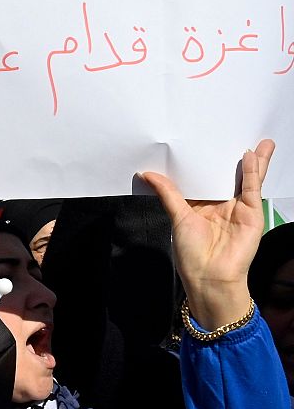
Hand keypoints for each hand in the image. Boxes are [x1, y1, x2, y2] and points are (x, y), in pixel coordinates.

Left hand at [142, 140, 274, 329]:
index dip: (204, 160)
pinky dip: (253, 172)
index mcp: (201, 203)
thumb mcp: (177, 217)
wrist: (210, 276)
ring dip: (254, 160)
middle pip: (228, 174)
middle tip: (235, 131)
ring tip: (261, 140)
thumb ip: (168, 193)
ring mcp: (238, 207)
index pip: (204, 176)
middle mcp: (221, 203)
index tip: (202, 139)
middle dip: (232, 156)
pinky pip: (251, 188)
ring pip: (246, 178)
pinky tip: (252, 155)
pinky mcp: (250, 212)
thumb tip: (147, 173)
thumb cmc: (191, 252)